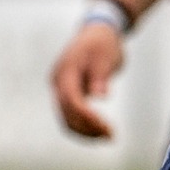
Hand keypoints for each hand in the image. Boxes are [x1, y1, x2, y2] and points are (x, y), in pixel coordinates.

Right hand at [51, 21, 124, 139]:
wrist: (96, 32)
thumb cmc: (103, 43)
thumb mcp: (106, 56)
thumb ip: (100, 75)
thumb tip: (99, 95)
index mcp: (66, 70)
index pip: (73, 101)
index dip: (88, 118)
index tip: (108, 129)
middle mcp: (58, 81)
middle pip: (67, 113)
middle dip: (88, 128)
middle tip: (111, 136)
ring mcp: (59, 88)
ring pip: (66, 119)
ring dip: (85, 131)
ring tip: (107, 137)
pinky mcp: (66, 94)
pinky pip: (70, 115)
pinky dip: (83, 126)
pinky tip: (99, 132)